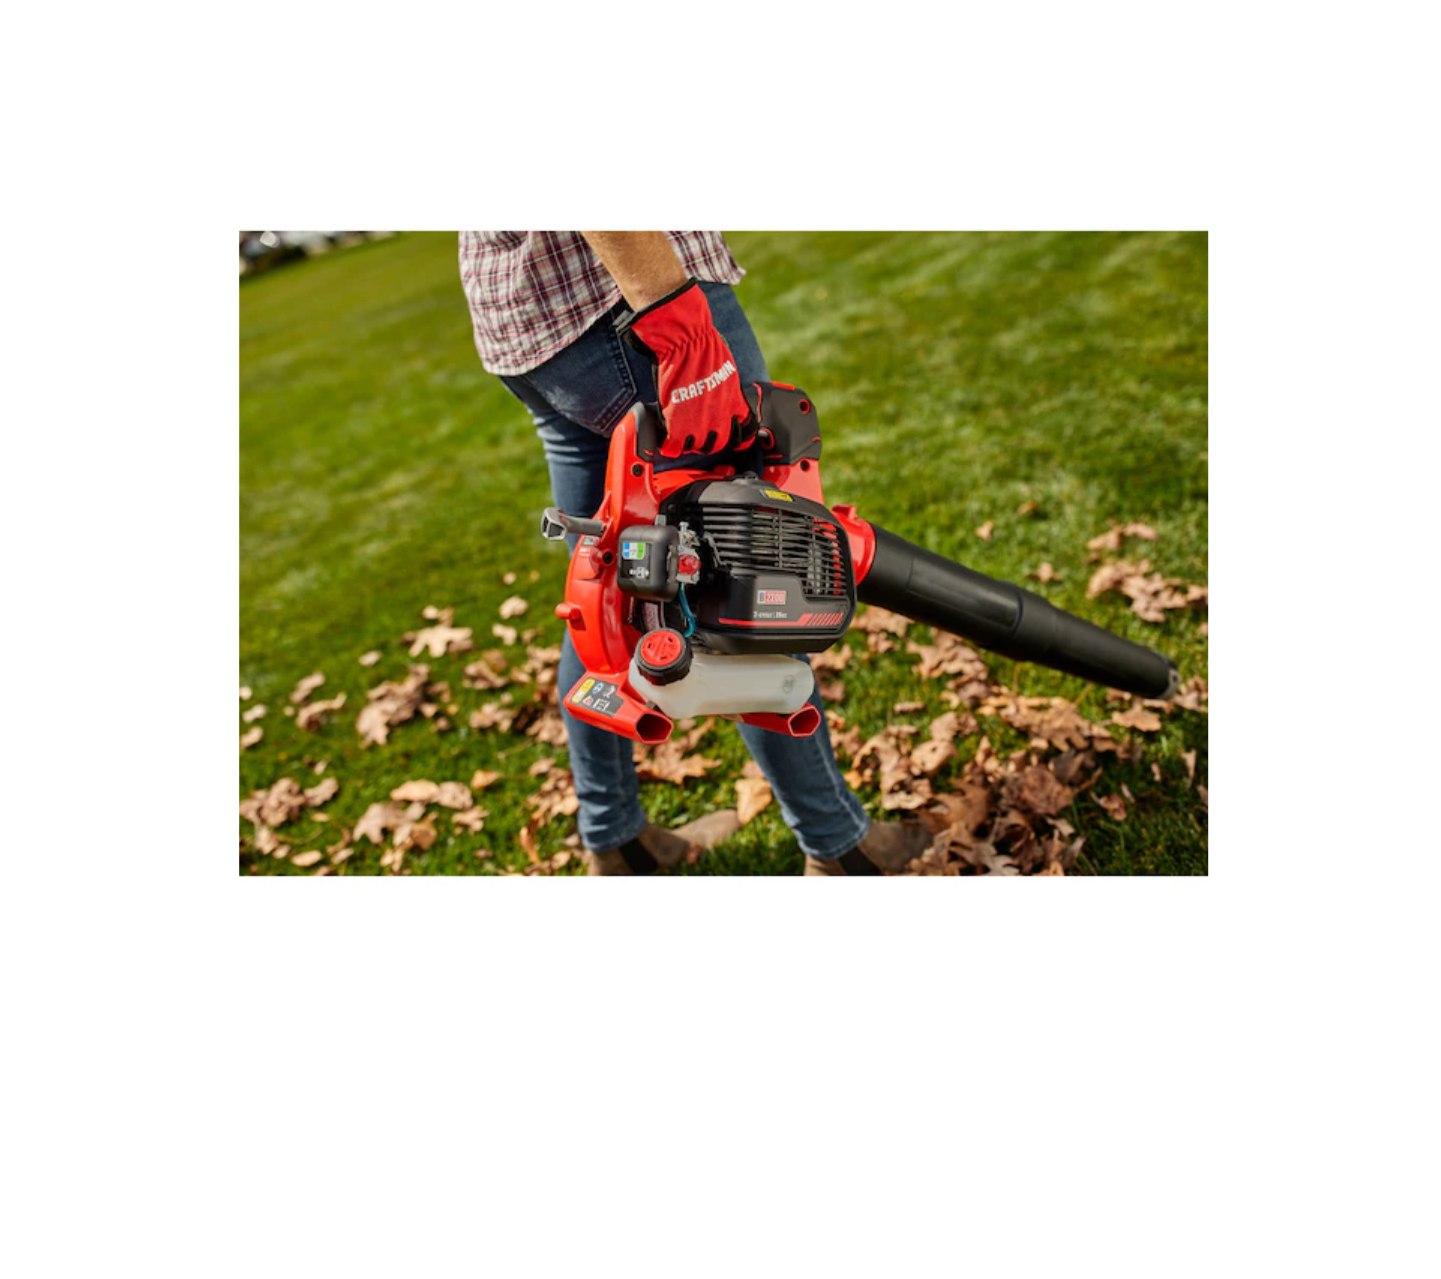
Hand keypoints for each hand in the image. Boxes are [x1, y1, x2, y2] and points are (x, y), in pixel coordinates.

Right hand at [619, 280, 756, 457]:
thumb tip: (723, 399)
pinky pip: (672, 446)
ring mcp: (699, 425)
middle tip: (694, 431)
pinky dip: (668, 445)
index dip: (735, 438)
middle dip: (706, 441)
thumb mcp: (728, 374)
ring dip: (686, 442)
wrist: (686, 342)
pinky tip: (665, 438)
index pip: (744, 436)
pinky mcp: (677, 426)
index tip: (728, 436)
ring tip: (678, 432)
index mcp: (735, 406)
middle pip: (716, 445)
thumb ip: (727, 393)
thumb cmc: (706, 349)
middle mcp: (720, 419)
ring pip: (694, 447)